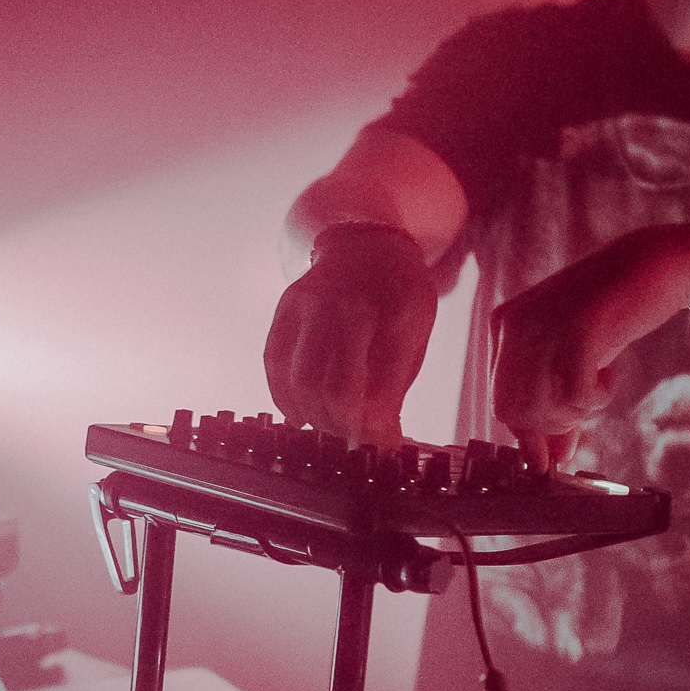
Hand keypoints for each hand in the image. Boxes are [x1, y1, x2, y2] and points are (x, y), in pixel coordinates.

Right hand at [263, 225, 436, 447]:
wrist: (366, 244)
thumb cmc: (398, 295)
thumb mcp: (415, 334)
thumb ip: (394, 385)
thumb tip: (378, 440)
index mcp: (390, 312)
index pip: (376, 386)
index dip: (377, 427)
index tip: (383, 446)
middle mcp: (343, 306)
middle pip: (329, 388)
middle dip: (341, 426)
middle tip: (354, 441)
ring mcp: (307, 305)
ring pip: (297, 380)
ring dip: (313, 416)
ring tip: (331, 427)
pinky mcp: (284, 310)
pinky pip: (274, 364)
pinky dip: (284, 397)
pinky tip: (301, 413)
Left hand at [491, 225, 689, 470]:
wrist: (652, 265)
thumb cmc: (610, 316)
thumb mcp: (575, 363)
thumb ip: (559, 409)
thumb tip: (551, 462)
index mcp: (504, 327)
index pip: (500, 403)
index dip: (529, 433)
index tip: (557, 447)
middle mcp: (514, 324)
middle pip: (515, 411)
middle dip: (553, 426)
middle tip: (585, 408)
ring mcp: (544, 323)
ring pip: (542, 406)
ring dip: (576, 412)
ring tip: (598, 387)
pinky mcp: (579, 327)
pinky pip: (576, 393)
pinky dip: (598, 397)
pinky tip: (610, 373)